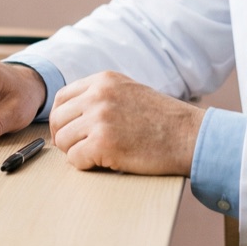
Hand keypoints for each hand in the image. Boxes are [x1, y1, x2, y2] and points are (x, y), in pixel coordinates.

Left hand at [49, 72, 203, 174]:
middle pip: (57, 120)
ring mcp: (100, 118)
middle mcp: (98, 95)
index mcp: (103, 80)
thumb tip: (71, 114)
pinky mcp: (103, 143)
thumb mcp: (129, 91)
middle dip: (64, 137)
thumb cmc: (162, 120)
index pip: (61, 98)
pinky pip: (74, 159)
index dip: (61, 119)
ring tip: (97, 155)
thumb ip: (101, 96)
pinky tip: (104, 162)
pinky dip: (85, 165)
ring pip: (63, 141)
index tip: (68, 131)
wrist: (188, 136)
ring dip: (75, 152)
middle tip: (79, 148)